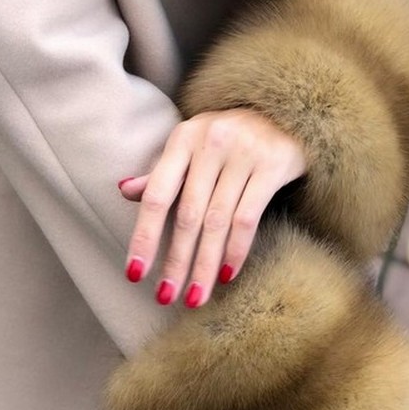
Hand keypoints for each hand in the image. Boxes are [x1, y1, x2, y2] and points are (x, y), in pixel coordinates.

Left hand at [118, 108, 305, 308]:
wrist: (285, 112)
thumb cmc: (229, 137)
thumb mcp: (192, 146)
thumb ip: (161, 172)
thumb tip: (123, 190)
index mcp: (183, 138)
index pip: (157, 194)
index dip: (144, 235)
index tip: (135, 273)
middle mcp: (210, 142)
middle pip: (187, 214)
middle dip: (176, 260)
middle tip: (166, 297)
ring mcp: (243, 151)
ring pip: (217, 221)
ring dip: (205, 265)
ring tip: (195, 296)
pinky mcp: (272, 164)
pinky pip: (248, 217)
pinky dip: (236, 249)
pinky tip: (227, 274)